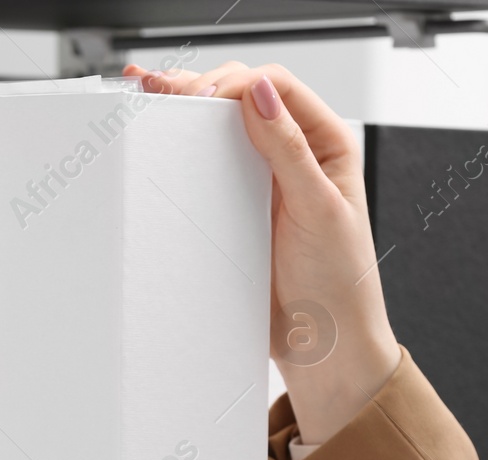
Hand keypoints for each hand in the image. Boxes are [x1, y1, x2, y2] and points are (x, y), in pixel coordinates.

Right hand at [125, 62, 402, 445]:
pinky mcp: (238, 208)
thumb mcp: (319, 210)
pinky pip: (208, 168)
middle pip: (243, 98)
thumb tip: (259, 93)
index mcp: (326, 144)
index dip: (236, 84)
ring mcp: (263, 180)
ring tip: (148, 95)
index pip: (276, 89)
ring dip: (186, 110)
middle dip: (201, 87)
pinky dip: (182, 149)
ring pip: (221, 129)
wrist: (323, 346)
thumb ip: (290, 150)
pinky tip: (158, 132)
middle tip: (160, 91)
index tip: (202, 99)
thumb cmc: (339, 285)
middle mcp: (296, 155)